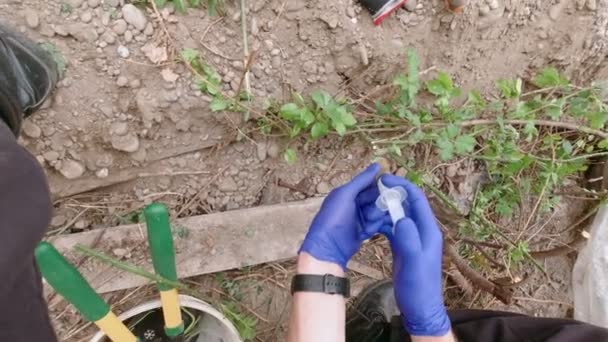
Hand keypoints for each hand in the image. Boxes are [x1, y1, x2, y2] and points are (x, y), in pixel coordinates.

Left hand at [299, 163, 384, 269]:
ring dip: (375, 217)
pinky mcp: (364, 231)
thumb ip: (362, 180)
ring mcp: (359, 217)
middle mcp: (354, 203)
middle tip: (371, 211)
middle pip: (376, 198)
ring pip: (378, 211)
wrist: (328, 246)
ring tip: (367, 223)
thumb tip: (377, 165)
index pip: (369, 184)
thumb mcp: (346, 194)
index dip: (380, 186)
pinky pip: (376, 224)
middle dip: (377, 204)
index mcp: (348, 192)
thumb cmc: (333, 217)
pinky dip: (373, 227)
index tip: (390, 188)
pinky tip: (366, 231)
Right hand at [375, 175, 450, 336]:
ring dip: (386, 207)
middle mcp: (422, 230)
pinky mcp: (404, 246)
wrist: (420, 308)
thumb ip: (408, 239)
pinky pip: (393, 227)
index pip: (417, 199)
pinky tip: (371, 221)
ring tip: (368, 202)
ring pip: (399, 214)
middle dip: (391, 193)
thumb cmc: (418, 286)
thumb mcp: (413, 262)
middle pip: (408, 203)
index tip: (383, 178)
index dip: (401, 185)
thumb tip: (401, 217)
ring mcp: (413, 238)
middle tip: (372, 188)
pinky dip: (383, 221)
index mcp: (428, 230)